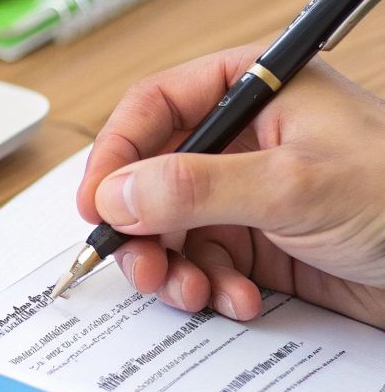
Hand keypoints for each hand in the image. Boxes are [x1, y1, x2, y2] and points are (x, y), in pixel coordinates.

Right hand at [76, 45, 384, 327]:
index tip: (97, 202)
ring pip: (173, 227)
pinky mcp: (267, 243)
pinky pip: (208, 263)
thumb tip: (117, 194)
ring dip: (173, 266)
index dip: (117, 153)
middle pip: (153, 174)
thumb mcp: (294, 186)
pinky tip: (237, 301)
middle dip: (141, 226)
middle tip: (137, 264)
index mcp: (256, 90)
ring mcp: (254, 193)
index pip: (156, 107)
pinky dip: (210, 288)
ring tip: (189, 292)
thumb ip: (196, 187)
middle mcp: (249, 138)